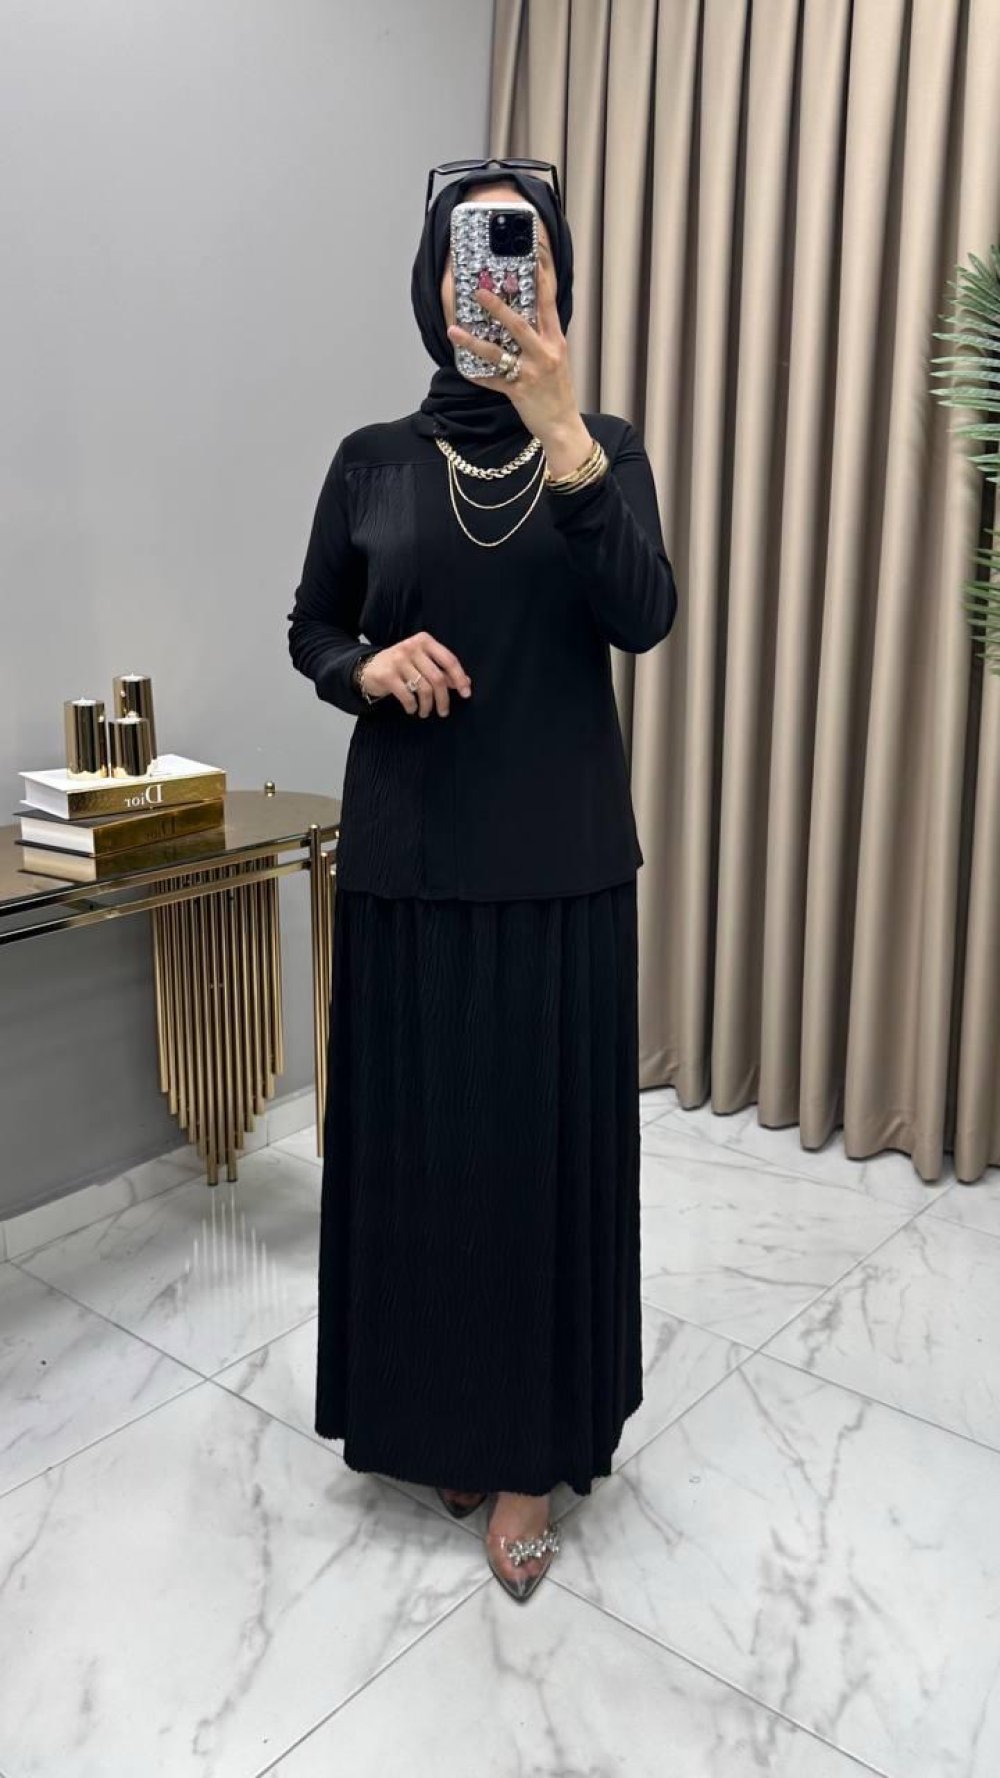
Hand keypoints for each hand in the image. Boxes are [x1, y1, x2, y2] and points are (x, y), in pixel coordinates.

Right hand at [361, 632, 472, 717]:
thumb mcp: (423, 663)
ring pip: (424, 689)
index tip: (466, 694)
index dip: (459, 678)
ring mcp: (398, 660)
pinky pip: (407, 696)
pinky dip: (412, 706)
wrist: (369, 668)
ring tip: (425, 712)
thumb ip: (443, 671)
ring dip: (427, 706)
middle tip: (444, 712)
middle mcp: (412, 647)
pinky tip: (412, 708)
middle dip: (443, 699)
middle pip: (437, 678)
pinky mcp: (387, 675)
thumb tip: (466, 682)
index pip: (449, 660)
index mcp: (424, 641)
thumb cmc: (402, 666)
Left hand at [445, 250, 586, 458]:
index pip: (548, 300)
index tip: (533, 250)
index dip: (541, 273)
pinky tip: (461, 367)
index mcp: (556, 340)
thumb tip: (523, 311)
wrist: (564, 425)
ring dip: (474, 341)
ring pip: (499, 353)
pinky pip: (493, 382)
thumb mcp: (556, 357)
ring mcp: (531, 373)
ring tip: (454, 329)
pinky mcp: (518, 393)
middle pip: (520, 324)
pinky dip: (476, 375)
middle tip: (479, 291)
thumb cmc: (558, 390)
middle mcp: (545, 353)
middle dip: (498, 307)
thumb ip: (542, 334)